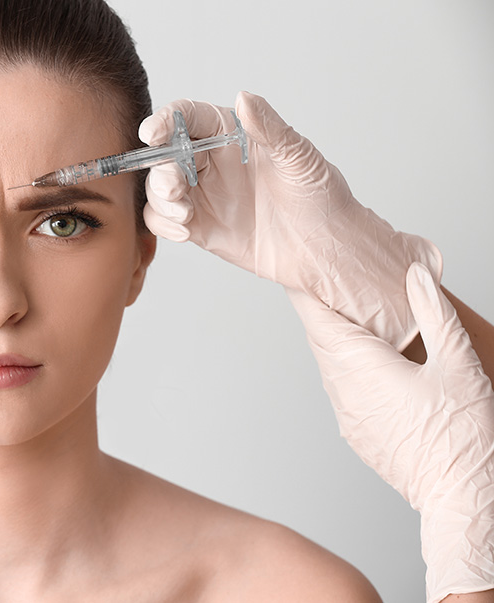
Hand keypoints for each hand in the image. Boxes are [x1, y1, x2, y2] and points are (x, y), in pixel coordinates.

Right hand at [139, 92, 441, 349]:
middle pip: (165, 154)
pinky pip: (163, 219)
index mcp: (230, 135)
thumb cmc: (320, 197)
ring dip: (160, 198)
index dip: (165, 121)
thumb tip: (244, 98)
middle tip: (173, 185)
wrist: (324, 248)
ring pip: (159, 187)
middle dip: (160, 169)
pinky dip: (162, 224)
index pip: (188, 118)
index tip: (152, 133)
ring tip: (183, 213)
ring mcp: (202, 193)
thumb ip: (270, 128)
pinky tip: (184, 232)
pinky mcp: (198, 225)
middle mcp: (210, 161)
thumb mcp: (300, 158)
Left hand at [287, 263, 493, 602]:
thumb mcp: (459, 365)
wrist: (460, 497)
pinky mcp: (356, 434)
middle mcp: (343, 391)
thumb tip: (416, 276)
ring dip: (335, 340)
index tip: (304, 270)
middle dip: (322, 311)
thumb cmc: (463, 437)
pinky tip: (369, 362)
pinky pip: (340, 391)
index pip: (320, 319)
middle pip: (320, 340)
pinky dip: (346, 368)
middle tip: (327, 284)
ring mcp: (346, 415)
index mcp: (361, 368)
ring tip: (351, 317)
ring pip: (329, 366)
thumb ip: (434, 314)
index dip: (308, 292)